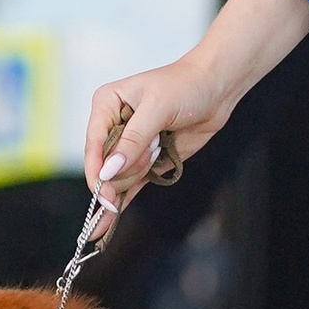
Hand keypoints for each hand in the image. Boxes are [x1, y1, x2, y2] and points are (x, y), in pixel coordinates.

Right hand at [80, 50, 231, 214]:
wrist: (215, 88)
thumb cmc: (184, 86)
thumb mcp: (157, 108)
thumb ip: (133, 140)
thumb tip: (109, 170)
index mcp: (106, 104)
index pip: (93, 144)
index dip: (96, 170)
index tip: (103, 193)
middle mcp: (114, 126)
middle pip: (106, 166)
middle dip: (126, 170)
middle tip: (152, 153)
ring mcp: (130, 145)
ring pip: (122, 177)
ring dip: (141, 172)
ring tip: (161, 145)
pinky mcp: (147, 160)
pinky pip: (131, 185)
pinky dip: (123, 201)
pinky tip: (107, 222)